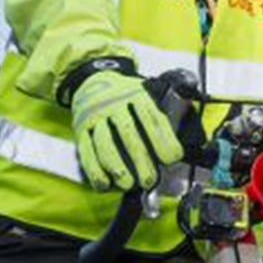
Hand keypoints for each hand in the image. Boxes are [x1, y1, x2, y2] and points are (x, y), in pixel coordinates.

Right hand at [70, 70, 182, 190]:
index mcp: (137, 95)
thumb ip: (161, 115)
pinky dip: (94, 170)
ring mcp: (96, 116)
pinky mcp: (81, 128)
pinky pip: (86, 151)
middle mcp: (115, 103)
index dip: (163, 140)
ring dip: (117, 167)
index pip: (152, 118)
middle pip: (129, 133)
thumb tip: (180, 146)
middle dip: (141, 160)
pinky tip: (104, 184)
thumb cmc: (126, 95)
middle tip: (149, 180)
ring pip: (105, 143)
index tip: (172, 159)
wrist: (93, 78)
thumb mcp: (147, 92)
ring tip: (127, 184)